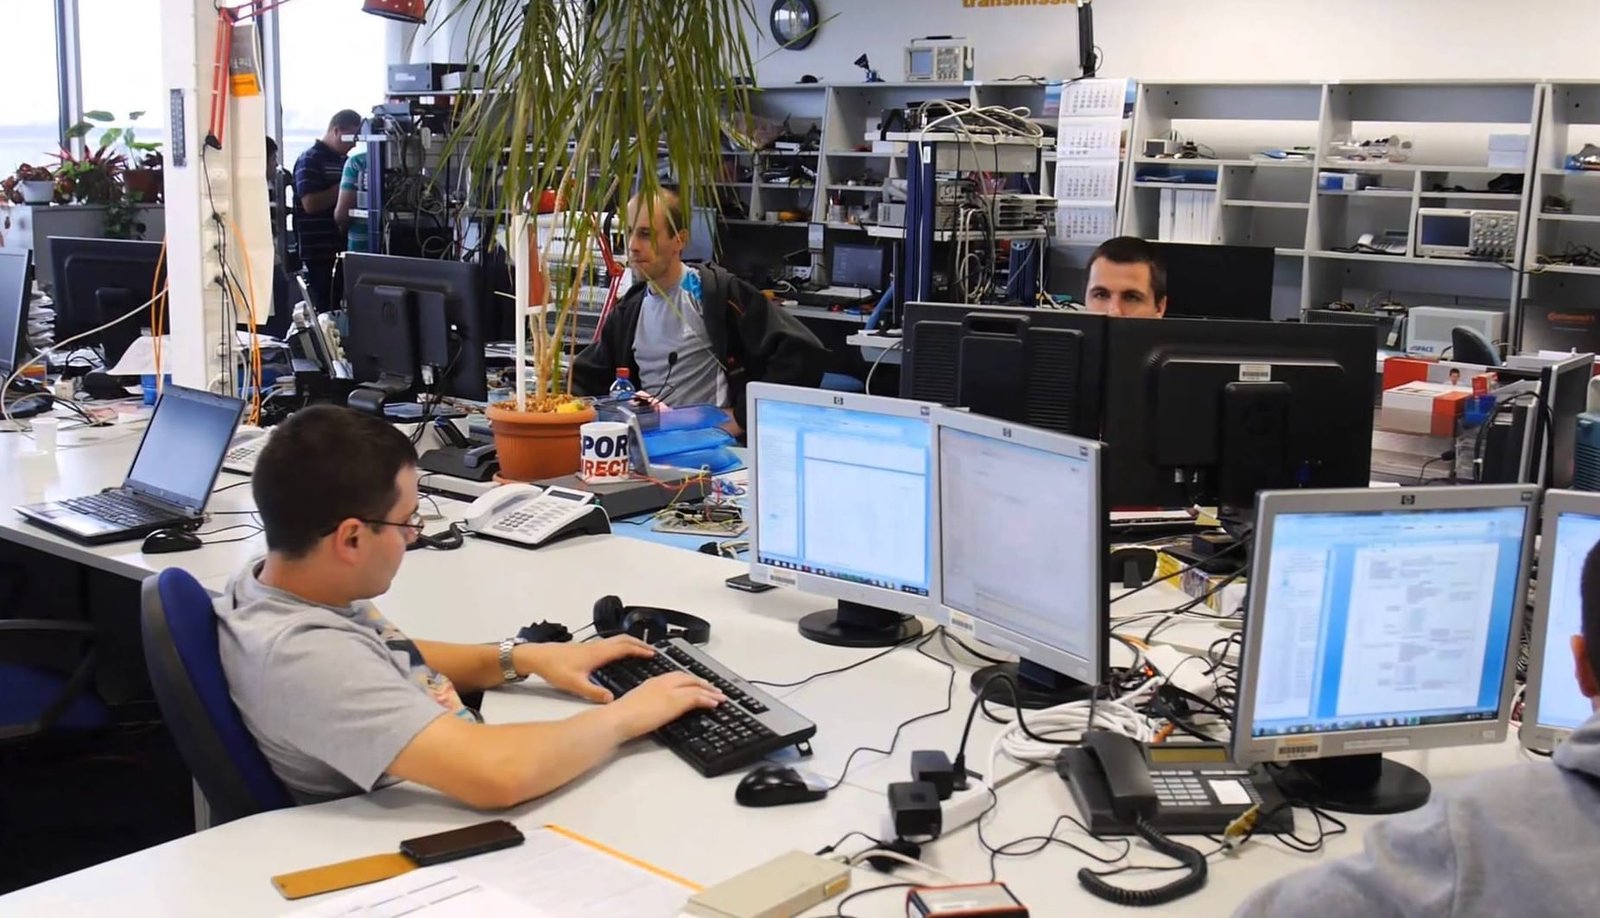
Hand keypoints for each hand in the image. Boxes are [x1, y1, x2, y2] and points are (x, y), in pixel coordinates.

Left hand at [515, 635, 654, 702]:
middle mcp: (597, 646)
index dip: (640, 650)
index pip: (624, 648)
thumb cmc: (554, 668)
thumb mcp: (574, 684)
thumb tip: (611, 700)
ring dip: (630, 643)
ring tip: (640, 650)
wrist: (537, 656)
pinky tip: (618, 654)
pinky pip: (609, 643)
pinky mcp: (586, 647)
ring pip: (616, 639)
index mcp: (597, 653)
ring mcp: (591, 645)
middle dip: (639, 643)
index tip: (652, 654)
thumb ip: (593, 693)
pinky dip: (620, 645)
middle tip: (652, 650)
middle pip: (623, 639)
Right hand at [611, 672, 724, 738]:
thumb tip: (653, 710)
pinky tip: (714, 704)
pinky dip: (708, 699)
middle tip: (714, 689)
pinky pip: (697, 697)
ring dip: (710, 692)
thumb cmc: (620, 716)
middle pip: (689, 678)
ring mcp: (670, 691)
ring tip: (720, 697)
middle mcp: (663, 682)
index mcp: (653, 682)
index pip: (677, 677)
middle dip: (703, 683)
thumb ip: (648, 703)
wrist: (618, 718)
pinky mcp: (675, 701)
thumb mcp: (636, 704)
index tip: (698, 684)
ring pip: (696, 687)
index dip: (690, 680)